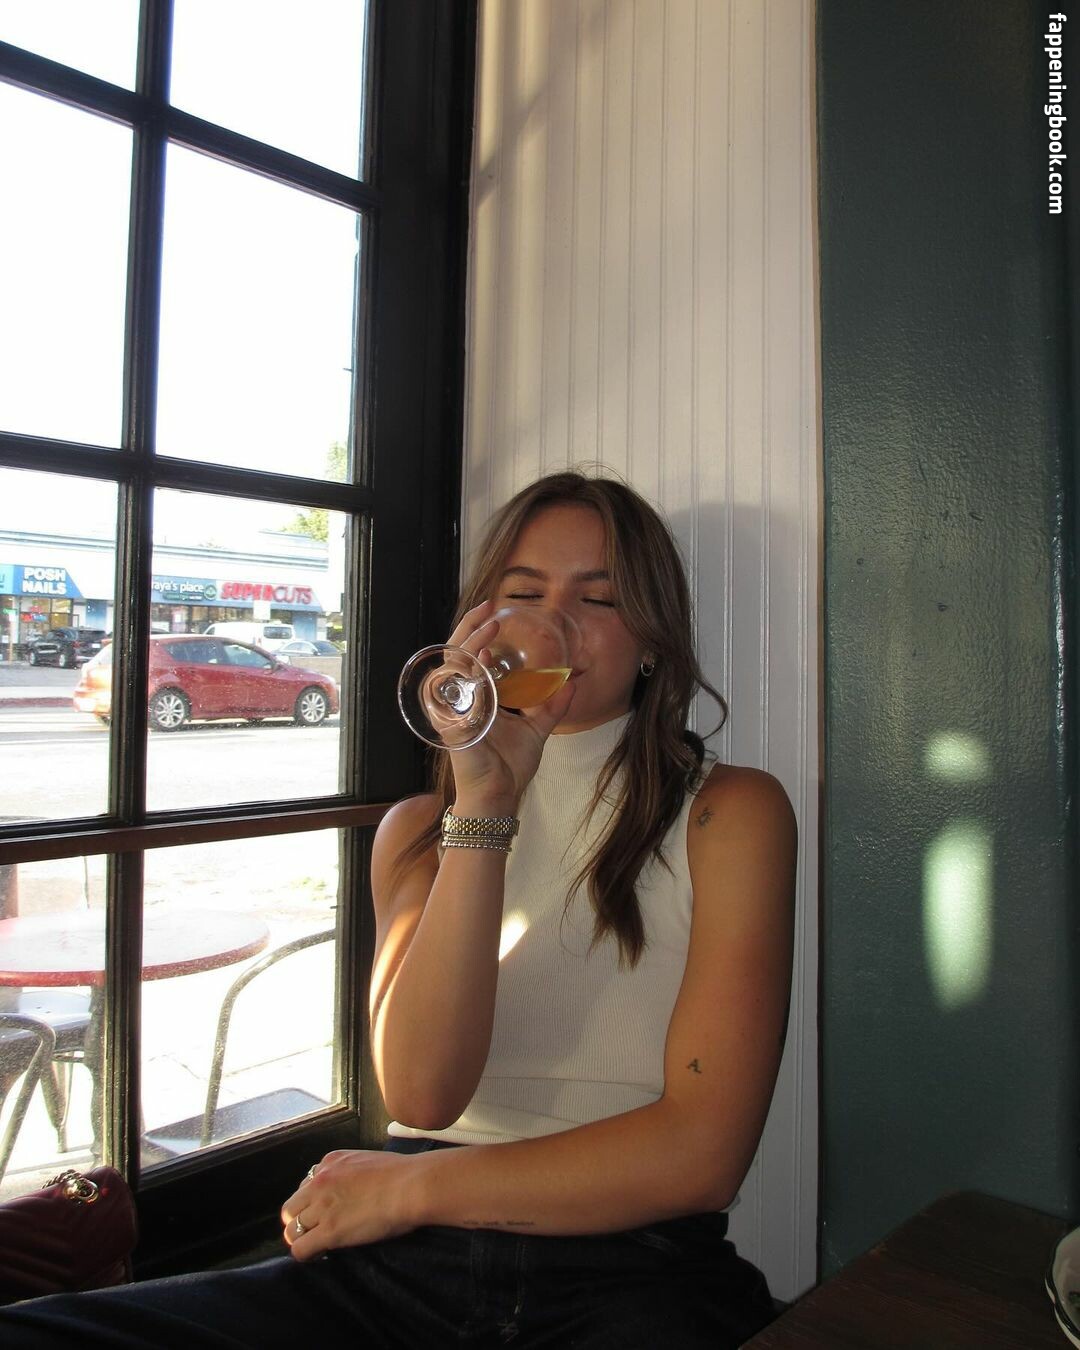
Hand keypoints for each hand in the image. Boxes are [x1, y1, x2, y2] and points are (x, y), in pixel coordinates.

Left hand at [281, 1149, 422, 1259]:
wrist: (411, 1186)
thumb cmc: (403, 1174)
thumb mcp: (367, 1162)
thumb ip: (351, 1174)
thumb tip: (353, 1191)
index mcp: (330, 1162)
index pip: (305, 1186)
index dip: (313, 1203)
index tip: (325, 1214)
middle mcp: (320, 1181)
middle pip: (291, 1208)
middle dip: (300, 1221)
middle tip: (317, 1232)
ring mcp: (322, 1206)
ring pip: (291, 1230)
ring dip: (303, 1240)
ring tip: (318, 1246)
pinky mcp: (329, 1230)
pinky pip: (300, 1249)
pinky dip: (307, 1255)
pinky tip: (320, 1256)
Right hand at [443, 601, 575, 810]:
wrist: (498, 797)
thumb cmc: (509, 767)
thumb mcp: (537, 729)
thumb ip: (551, 706)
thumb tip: (570, 683)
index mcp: (478, 697)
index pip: (470, 655)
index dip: (477, 631)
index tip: (496, 610)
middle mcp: (461, 699)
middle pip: (456, 652)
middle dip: (469, 626)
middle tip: (489, 607)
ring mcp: (453, 710)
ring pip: (452, 665)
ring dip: (469, 643)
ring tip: (489, 627)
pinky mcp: (450, 724)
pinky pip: (456, 692)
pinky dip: (468, 674)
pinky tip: (482, 660)